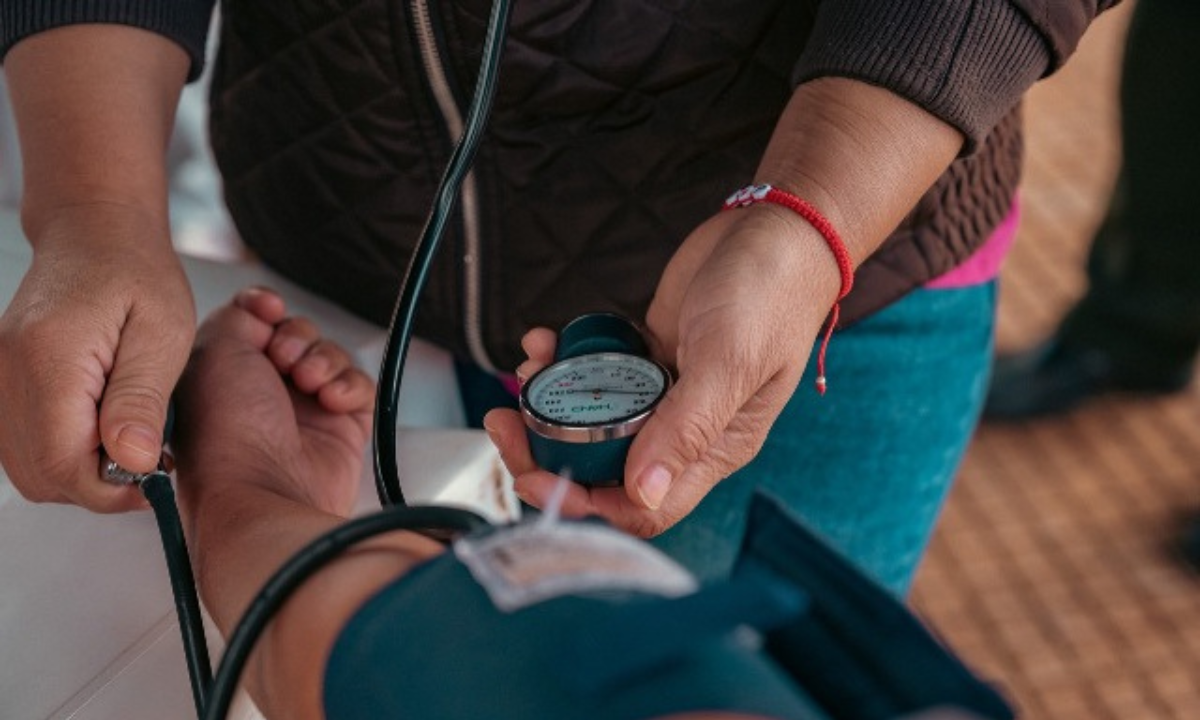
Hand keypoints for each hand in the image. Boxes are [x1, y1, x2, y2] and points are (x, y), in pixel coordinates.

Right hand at [0, 206, 194, 510]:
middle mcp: (5, 372)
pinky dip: (60, 454)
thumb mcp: (162, 333)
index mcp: (48, 358)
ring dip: (79, 473)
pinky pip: (20, 445)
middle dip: (97, 486)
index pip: (62, 464)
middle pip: (39, 475)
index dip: (110, 490)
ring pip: (27, 468)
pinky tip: (102, 432)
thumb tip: (133, 463)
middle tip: (148, 463)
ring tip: (129, 443)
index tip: (155, 480)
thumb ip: (142, 399)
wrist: (95, 235)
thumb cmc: (138, 275)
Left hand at [173, 288, 376, 519]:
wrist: (261, 488)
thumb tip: (263, 309)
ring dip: (324, 361)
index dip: (265, 311)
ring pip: (332, 356)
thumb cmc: (226, 434)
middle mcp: (264, 392)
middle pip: (298, 335)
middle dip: (296, 338)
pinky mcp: (343, 429)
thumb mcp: (213, 350)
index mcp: (226, 374)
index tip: (268, 312)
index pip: (257, 323)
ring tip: (309, 384)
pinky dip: (349, 386)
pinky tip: (331, 401)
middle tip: (284, 359)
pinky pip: (360, 387)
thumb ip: (239, 315)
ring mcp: (305, 411)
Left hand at [485, 204, 841, 536]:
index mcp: (715, 449)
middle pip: (606, 470)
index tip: (535, 473)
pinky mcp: (651, 358)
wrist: (780, 231)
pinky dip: (567, 361)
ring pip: (596, 423)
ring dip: (552, 402)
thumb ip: (687, 429)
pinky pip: (599, 375)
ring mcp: (667, 394)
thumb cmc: (770, 295)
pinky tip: (549, 337)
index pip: (644, 507)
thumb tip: (643, 493)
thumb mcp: (729, 361)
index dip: (585, 503)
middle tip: (506, 421)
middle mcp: (688, 431)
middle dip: (548, 453)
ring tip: (529, 367)